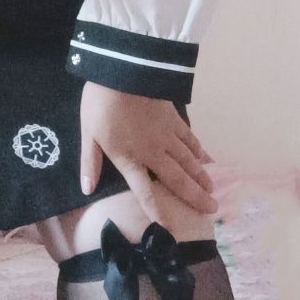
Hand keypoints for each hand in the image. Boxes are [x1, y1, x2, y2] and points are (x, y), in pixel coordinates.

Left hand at [80, 81, 216, 223]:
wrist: (122, 71)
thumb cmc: (100, 103)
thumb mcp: (88, 134)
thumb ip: (90, 162)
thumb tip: (86, 189)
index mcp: (130, 159)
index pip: (145, 192)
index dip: (157, 211)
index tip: (170, 229)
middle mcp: (153, 152)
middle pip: (177, 179)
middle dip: (195, 197)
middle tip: (213, 210)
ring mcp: (166, 134)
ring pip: (189, 161)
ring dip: (201, 177)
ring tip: (213, 190)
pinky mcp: (173, 117)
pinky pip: (190, 139)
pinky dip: (200, 151)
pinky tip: (207, 158)